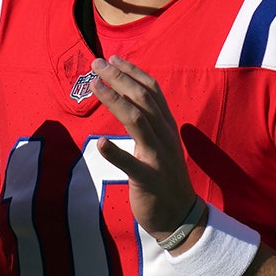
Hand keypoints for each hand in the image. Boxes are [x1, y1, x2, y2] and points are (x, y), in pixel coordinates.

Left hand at [91, 56, 199, 242]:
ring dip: (115, 100)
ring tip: (94, 85)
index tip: (112, 58)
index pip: (152, 90)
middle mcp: (165, 136)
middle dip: (119, 78)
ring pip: (137, 121)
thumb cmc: (164, 178)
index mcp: (167, 126)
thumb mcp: (161, 144)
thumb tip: (129, 99)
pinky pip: (131, 164)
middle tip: (96, 64)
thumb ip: (149, 123)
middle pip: (143, 98)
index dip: (132, 71)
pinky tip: (101, 143)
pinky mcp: (148, 180)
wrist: (181, 217)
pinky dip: (116, 152)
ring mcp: (158, 157)